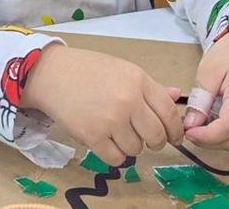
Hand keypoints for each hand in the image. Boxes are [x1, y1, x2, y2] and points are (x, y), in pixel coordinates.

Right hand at [20, 44, 183, 165]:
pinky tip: (108, 141)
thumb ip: (151, 87)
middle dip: (155, 141)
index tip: (174, 137)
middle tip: (148, 139)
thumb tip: (176, 96)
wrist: (52, 74)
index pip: (169, 112)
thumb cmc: (88, 70)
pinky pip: (117, 158)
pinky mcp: (93, 136)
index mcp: (138, 80)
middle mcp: (128, 100)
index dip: (175, 130)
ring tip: (119, 132)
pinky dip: (116, 154)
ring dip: (132, 145)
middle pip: (156, 136)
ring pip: (136, 149)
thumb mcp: (123, 70)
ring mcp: (110, 120)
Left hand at [183, 31, 228, 149]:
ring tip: (200, 126)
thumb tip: (191, 124)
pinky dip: (226, 136)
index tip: (188, 132)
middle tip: (189, 130)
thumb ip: (200, 99)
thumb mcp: (208, 71)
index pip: (228, 126)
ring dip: (216, 140)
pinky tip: (214, 124)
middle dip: (208, 140)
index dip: (206, 136)